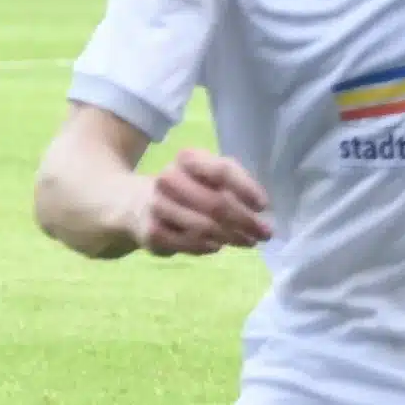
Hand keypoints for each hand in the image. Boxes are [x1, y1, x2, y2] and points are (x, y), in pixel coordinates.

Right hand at [138, 147, 272, 252]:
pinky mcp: (152, 232)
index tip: (263, 206)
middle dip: (245, 221)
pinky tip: (218, 245)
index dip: (246, 189)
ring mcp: (158, 206)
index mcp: (187, 158)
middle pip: (215, 203)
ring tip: (248, 242)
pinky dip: (208, 246)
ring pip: (204, 226)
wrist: (140, 204)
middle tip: (264, 233)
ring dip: (231, 237)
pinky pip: (189, 243)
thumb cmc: (189, 188)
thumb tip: (259, 211)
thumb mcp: (210, 175)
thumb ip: (235, 184)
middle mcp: (168, 178)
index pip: (222, 171)